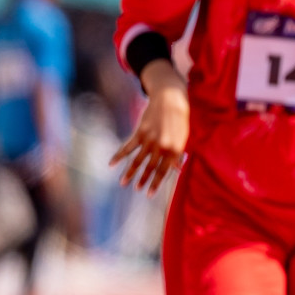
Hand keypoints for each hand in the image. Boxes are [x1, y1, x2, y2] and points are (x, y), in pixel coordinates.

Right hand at [110, 59, 189, 193]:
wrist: (170, 100)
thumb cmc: (179, 120)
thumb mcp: (183, 138)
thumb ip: (178, 154)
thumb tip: (176, 169)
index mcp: (174, 149)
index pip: (163, 171)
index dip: (156, 183)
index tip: (149, 193)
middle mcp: (161, 146)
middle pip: (150, 167)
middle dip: (143, 180)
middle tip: (137, 190)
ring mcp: (149, 139)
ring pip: (137, 160)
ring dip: (130, 172)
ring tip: (124, 183)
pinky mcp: (139, 132)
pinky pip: (128, 147)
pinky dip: (119, 156)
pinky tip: (112, 164)